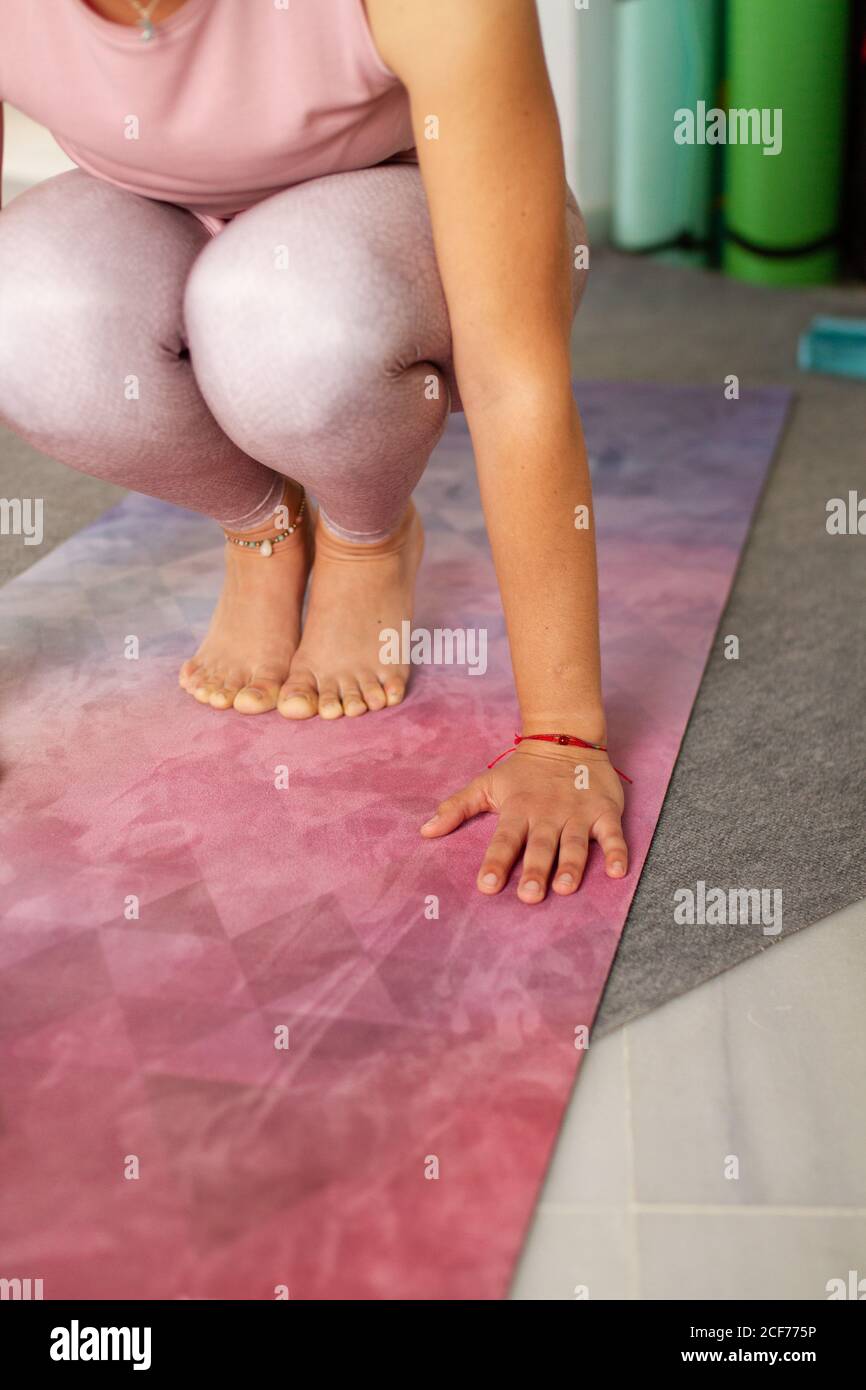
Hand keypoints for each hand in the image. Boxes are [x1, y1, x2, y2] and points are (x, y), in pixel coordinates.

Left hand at [419, 742, 627, 903]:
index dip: (495, 863)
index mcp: (518, 809)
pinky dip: (618, 852)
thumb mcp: (487, 784)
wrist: (567, 738)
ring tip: (566, 888)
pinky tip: (619, 872)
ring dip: (572, 865)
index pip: (504, 840)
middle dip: (535, 870)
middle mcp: (548, 814)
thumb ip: (457, 808)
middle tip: (529, 896)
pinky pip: (613, 834)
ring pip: (575, 843)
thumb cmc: (524, 771)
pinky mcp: (605, 811)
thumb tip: (424, 831)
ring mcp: (578, 813)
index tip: (486, 886)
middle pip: (540, 846)